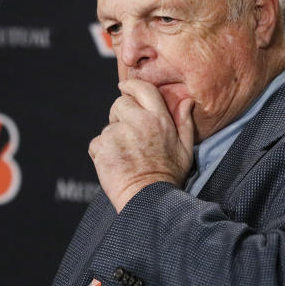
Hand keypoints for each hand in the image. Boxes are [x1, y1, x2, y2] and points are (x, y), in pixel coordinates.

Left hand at [87, 79, 194, 212]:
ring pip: (108, 126)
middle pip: (119, 103)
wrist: (147, 199)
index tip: (125, 87)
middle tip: (128, 135)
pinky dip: (102, 152)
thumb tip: (187, 101)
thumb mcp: (185, 150)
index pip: (143, 89)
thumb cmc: (168, 177)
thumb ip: (185, 123)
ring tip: (126, 156)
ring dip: (113, 137)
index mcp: (158, 119)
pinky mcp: (102, 147)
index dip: (131, 86)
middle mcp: (137, 122)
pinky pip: (97, 143)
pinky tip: (116, 164)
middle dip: (120, 114)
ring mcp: (117, 134)